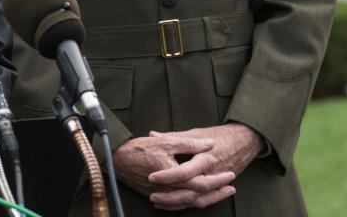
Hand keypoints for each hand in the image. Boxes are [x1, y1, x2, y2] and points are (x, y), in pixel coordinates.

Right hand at [112, 132, 235, 205]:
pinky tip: (193, 199)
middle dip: (217, 194)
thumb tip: (208, 144)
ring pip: (188, 204)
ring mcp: (162, 196)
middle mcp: (170, 190)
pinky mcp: (155, 196)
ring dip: (206, 200)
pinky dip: (188, 204)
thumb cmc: (139, 149)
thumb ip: (189, 143)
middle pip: (199, 198)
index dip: (219, 180)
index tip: (230, 175)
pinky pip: (176, 205)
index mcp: (175, 177)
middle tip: (230, 189)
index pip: (203, 183)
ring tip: (218, 194)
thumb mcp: (166, 141)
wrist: (115, 159)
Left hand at [146, 123, 263, 209]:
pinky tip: (173, 203)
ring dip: (177, 204)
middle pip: (191, 193)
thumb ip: (174, 136)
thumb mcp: (197, 132)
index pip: (185, 172)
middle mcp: (212, 174)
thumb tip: (152, 134)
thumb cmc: (220, 135)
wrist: (245, 141)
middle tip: (152, 196)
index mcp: (206, 159)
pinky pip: (203, 200)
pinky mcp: (218, 188)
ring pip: (197, 201)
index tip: (152, 176)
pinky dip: (187, 204)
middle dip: (170, 198)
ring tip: (158, 202)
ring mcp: (216, 183)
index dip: (168, 176)